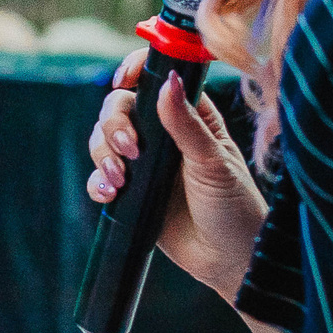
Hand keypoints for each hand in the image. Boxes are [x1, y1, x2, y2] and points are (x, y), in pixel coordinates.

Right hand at [86, 48, 269, 298]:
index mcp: (190, 117)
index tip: (122, 80)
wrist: (228, 260)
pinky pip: (100, 179)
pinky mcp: (131, 193)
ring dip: (103, 154)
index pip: (155, 81)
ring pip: (103, 141)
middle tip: (129, 149)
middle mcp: (164, 135)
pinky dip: (98, 183)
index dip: (134, 72)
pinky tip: (111, 194)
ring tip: (119, 178)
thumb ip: (186, 123)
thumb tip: (167, 81)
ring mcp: (145, 164)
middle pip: (119, 108)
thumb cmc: (234, 206)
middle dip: (114, 124)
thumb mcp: (212, 162)